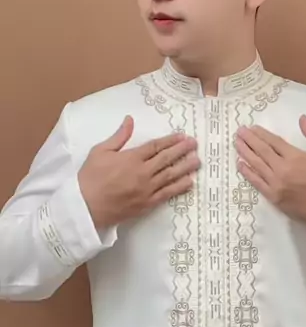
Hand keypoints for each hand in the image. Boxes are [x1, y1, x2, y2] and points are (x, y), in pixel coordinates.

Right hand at [78, 116, 199, 228]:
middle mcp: (143, 172)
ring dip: (186, 167)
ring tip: (197, 161)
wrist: (85, 207)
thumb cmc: (90, 178)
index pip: (156, 146)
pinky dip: (179, 187)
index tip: (182, 136)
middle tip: (195, 144)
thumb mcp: (100, 151)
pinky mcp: (147, 204)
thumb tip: (130, 120)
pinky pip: (167, 194)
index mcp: (132, 158)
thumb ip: (119, 136)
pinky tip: (189, 182)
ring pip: (171, 175)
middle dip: (182, 150)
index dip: (170, 140)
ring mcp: (147, 189)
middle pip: (167, 159)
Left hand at [235, 115, 305, 226]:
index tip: (252, 128)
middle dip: (249, 140)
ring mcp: (276, 184)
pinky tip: (240, 164)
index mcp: (295, 156)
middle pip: (261, 151)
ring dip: (245, 153)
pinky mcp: (274, 197)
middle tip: (238, 131)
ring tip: (236, 143)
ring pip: (256, 165)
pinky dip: (247, 173)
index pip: (273, 142)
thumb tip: (301, 118)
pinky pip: (257, 183)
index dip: (261, 134)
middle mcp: (283, 169)